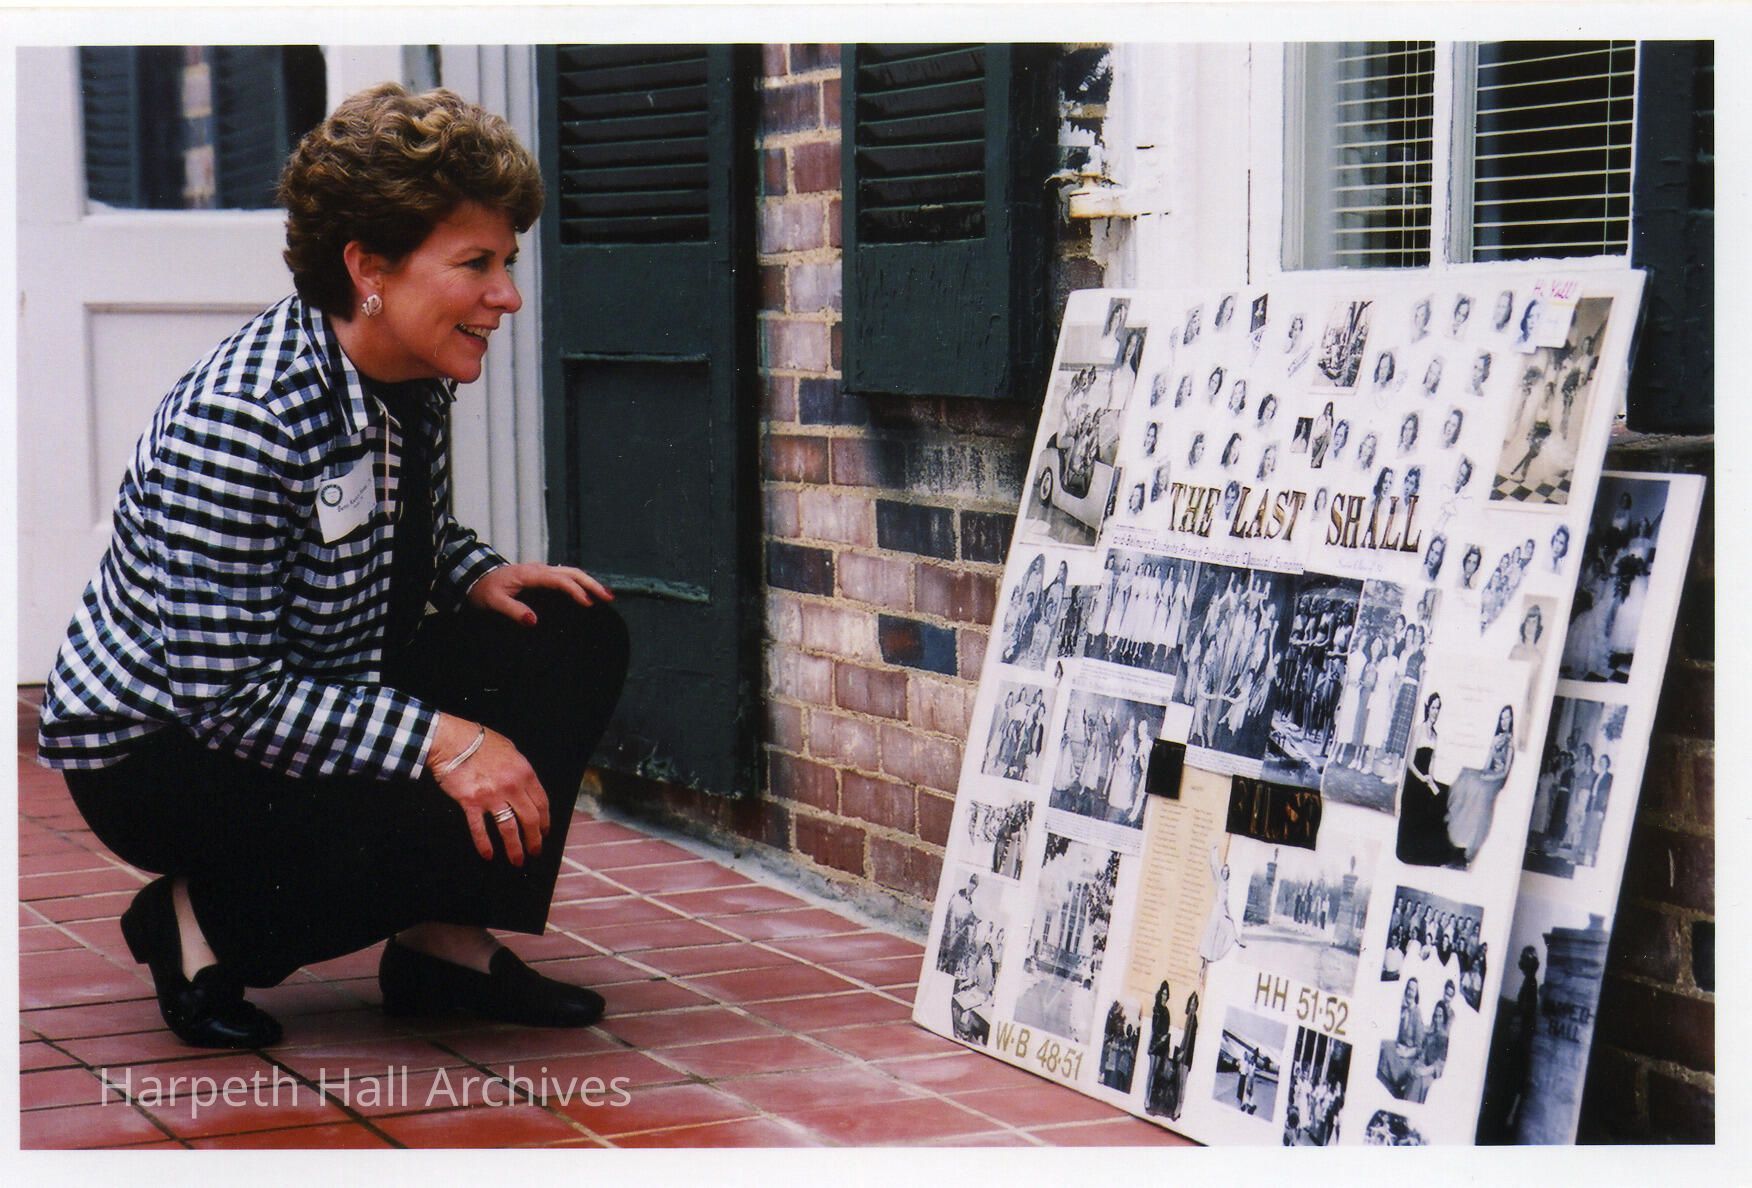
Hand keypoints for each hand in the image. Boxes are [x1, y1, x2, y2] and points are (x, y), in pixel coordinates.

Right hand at [428, 712, 549, 864]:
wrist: (453, 740)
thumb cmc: (481, 742)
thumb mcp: (510, 750)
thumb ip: (520, 769)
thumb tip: (525, 785)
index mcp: (525, 773)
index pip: (542, 803)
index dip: (545, 821)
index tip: (545, 832)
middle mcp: (512, 786)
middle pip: (530, 819)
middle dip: (534, 839)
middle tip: (535, 852)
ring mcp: (492, 796)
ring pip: (509, 828)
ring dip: (515, 848)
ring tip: (517, 860)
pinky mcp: (471, 803)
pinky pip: (480, 829)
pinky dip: (485, 844)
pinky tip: (488, 855)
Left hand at [467, 562, 612, 625]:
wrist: (476, 577)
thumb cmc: (485, 590)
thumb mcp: (494, 602)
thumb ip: (513, 610)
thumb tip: (533, 620)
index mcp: (530, 574)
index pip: (559, 580)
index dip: (575, 591)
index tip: (588, 604)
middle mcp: (539, 569)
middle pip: (572, 572)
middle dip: (592, 584)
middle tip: (608, 598)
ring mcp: (542, 571)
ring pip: (572, 572)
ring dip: (589, 582)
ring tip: (605, 595)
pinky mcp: (543, 576)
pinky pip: (566, 577)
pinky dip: (581, 583)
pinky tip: (589, 593)